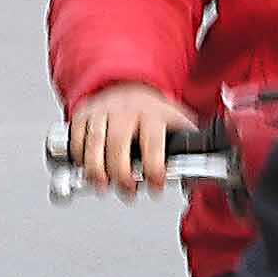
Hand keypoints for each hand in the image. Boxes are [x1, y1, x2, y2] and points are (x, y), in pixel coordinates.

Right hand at [69, 81, 197, 198]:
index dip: (154, 167)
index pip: (153, 142)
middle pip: (117, 143)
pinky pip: (76, 139)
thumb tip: (201, 170)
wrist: (128, 85)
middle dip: (120, 173)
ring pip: (93, 142)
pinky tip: (87, 171)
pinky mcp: (83, 114)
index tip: (156, 185)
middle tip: (128, 191)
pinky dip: (79, 158)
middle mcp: (125, 110)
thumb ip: (190, 143)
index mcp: (152, 114)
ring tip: (103, 187)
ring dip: (95, 170)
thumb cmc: (153, 111)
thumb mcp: (177, 121)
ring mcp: (101, 111)